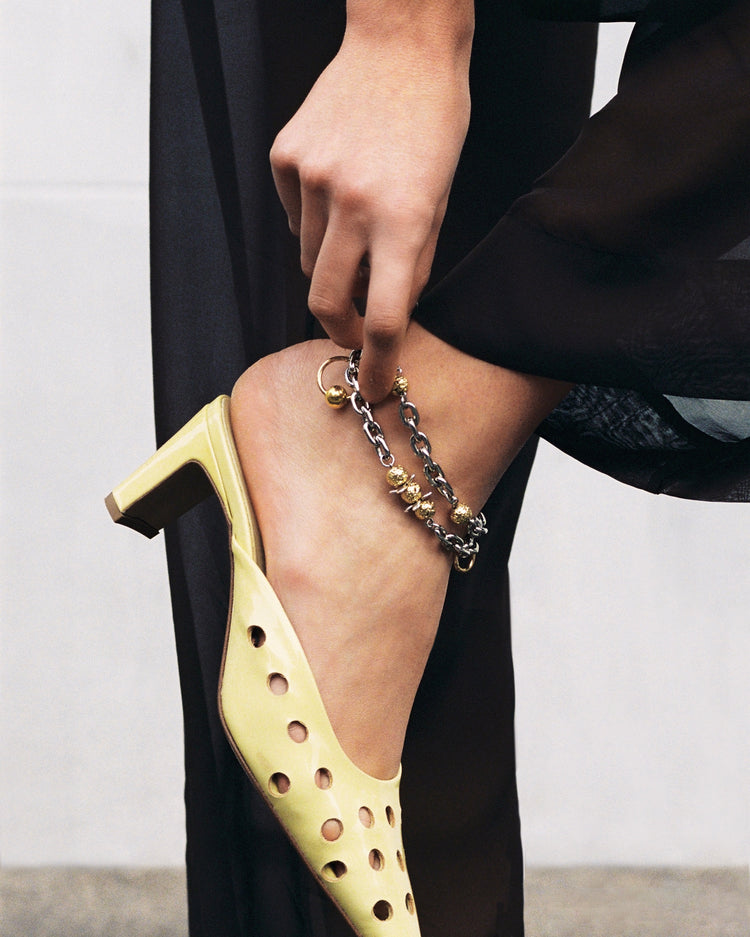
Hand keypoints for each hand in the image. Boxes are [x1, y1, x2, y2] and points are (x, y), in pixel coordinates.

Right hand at [270, 15, 471, 399]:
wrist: (400, 46)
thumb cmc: (433, 123)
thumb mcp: (441, 199)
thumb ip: (414, 263)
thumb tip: (388, 312)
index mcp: (402, 219)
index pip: (382, 317)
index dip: (376, 363)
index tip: (371, 386)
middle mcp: (352, 203)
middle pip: (324, 300)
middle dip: (338, 325)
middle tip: (351, 326)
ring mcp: (311, 178)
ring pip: (308, 258)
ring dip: (329, 262)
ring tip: (356, 223)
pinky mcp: (285, 158)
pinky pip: (292, 217)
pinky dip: (312, 220)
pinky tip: (336, 185)